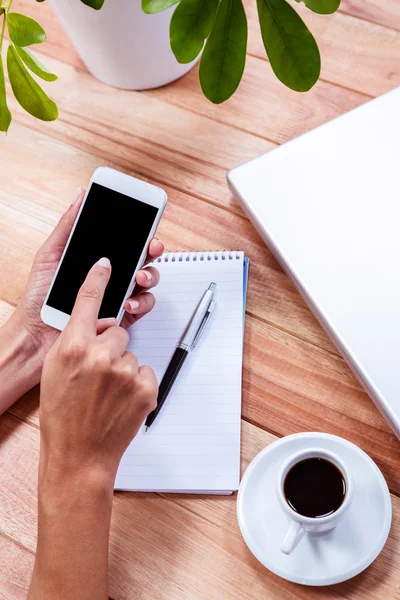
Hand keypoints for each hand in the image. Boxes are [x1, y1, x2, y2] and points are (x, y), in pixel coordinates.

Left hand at [11, 188, 163, 376]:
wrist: (34, 336)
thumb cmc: (37, 298)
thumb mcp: (50, 255)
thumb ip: (67, 226)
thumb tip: (80, 197)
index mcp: (96, 260)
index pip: (124, 242)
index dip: (140, 231)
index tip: (146, 222)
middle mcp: (110, 277)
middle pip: (142, 258)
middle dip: (152, 251)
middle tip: (150, 248)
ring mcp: (117, 296)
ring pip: (147, 282)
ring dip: (149, 276)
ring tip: (138, 277)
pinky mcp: (121, 318)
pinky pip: (142, 307)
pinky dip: (141, 303)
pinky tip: (128, 302)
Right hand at [40, 257, 157, 479]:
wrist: (79, 455)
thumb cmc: (63, 416)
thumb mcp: (56, 370)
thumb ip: (74, 341)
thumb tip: (96, 326)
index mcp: (73, 347)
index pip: (88, 300)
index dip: (98, 278)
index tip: (108, 263)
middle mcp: (101, 355)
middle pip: (118, 331)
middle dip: (111, 348)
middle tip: (98, 374)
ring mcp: (126, 372)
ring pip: (131, 354)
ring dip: (123, 368)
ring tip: (106, 393)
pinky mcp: (146, 387)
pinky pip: (144, 371)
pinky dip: (136, 383)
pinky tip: (120, 400)